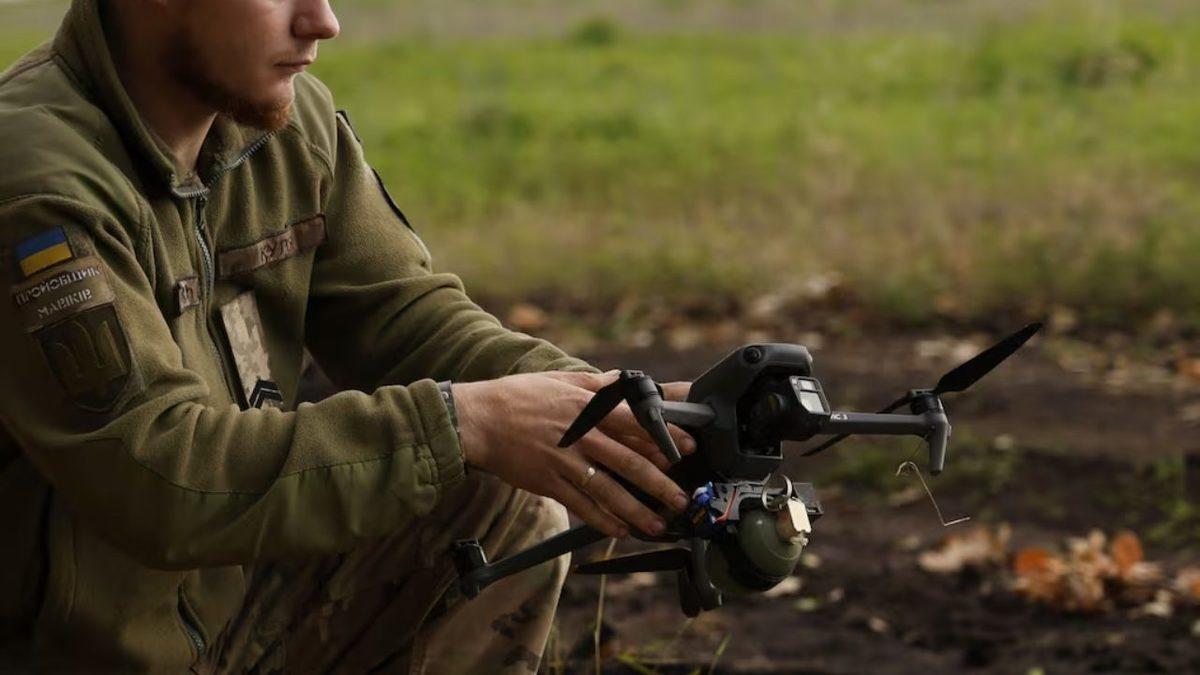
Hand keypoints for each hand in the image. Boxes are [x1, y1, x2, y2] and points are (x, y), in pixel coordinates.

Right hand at [452, 371, 696, 537]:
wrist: (479, 420)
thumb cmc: (519, 398)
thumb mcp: (560, 381)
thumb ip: (596, 385)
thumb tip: (622, 380)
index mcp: (588, 409)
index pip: (636, 423)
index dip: (665, 437)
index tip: (688, 448)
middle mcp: (581, 436)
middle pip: (629, 462)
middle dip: (660, 483)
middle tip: (680, 499)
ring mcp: (565, 462)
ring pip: (608, 490)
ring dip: (636, 510)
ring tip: (657, 524)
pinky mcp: (549, 482)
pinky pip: (581, 505)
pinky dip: (602, 520)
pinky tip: (619, 530)